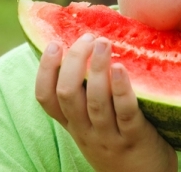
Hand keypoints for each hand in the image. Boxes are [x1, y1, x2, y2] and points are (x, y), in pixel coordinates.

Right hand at [35, 34, 177, 171]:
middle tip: (87, 37)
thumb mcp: (93, 125)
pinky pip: (125, 112)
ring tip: (103, 43)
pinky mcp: (135, 138)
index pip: (46, 99)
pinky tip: (121, 67)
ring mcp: (109, 136)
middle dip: (74, 61)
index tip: (53, 45)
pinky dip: (121, 89)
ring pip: (95, 101)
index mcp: (73, 124)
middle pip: (68, 93)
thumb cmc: (119, 143)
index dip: (45, 71)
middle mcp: (86, 130)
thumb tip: (84, 50)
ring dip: (97, 69)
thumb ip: (86, 97)